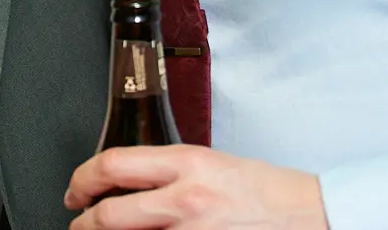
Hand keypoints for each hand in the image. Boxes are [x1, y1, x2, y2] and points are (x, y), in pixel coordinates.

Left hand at [65, 146, 327, 229]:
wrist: (312, 215)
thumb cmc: (268, 190)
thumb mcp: (213, 163)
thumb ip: (170, 172)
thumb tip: (129, 184)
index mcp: (188, 163)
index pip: (114, 164)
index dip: (82, 179)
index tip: (76, 189)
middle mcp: (186, 200)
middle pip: (109, 215)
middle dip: (84, 223)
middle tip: (79, 223)